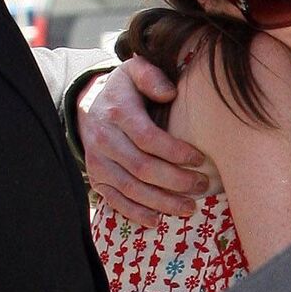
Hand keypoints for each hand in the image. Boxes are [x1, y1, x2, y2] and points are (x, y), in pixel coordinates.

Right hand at [78, 56, 212, 225]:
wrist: (88, 104)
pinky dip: (136, 214)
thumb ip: (152, 76)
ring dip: (162, 202)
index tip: (200, 159)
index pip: (148, 139)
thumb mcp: (135, 70)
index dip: (176, 152)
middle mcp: (104, 141)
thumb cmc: (124, 89)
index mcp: (118, 114)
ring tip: (189, 207)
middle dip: (175, 181)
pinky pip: (115, 201)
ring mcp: (98, 163)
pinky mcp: (97, 179)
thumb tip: (171, 93)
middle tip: (202, 186)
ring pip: (131, 190)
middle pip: (142, 168)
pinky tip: (158, 220)